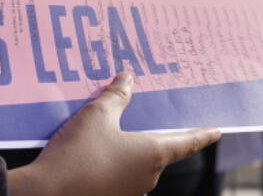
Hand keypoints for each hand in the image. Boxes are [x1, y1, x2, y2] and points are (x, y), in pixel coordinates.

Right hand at [7, 72, 219, 195]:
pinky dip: (118, 160)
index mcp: (153, 154)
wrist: (47, 193)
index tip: (216, 132)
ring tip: (120, 127)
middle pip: (161, 151)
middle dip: (157, 134)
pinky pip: (122, 174)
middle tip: (155, 116)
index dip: (202, 135)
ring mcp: (129, 191)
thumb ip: (116, 96)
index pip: (186, 143)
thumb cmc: (77, 154)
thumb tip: (126, 78)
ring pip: (139, 163)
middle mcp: (147, 176)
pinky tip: (100, 148)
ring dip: (133, 147)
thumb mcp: (97, 115)